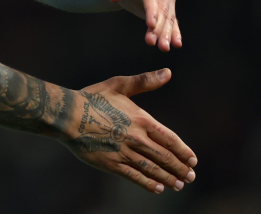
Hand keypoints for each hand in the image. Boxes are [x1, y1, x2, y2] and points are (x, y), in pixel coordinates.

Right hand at [59, 69, 196, 193]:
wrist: (68, 115)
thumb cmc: (92, 98)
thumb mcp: (119, 85)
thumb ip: (145, 81)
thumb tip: (168, 72)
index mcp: (142, 120)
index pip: (170, 139)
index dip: (184, 151)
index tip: (193, 160)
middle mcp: (137, 139)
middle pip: (165, 157)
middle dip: (180, 169)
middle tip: (190, 177)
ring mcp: (125, 153)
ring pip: (153, 169)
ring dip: (168, 178)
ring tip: (179, 185)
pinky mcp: (112, 164)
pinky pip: (135, 177)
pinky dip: (148, 184)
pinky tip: (157, 188)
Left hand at [98, 0, 180, 50]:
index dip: (151, 10)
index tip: (150, 25)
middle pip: (162, 8)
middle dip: (158, 26)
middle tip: (152, 42)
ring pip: (168, 17)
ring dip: (166, 32)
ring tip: (163, 47)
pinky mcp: (166, 7)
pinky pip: (172, 20)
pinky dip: (174, 32)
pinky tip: (176, 43)